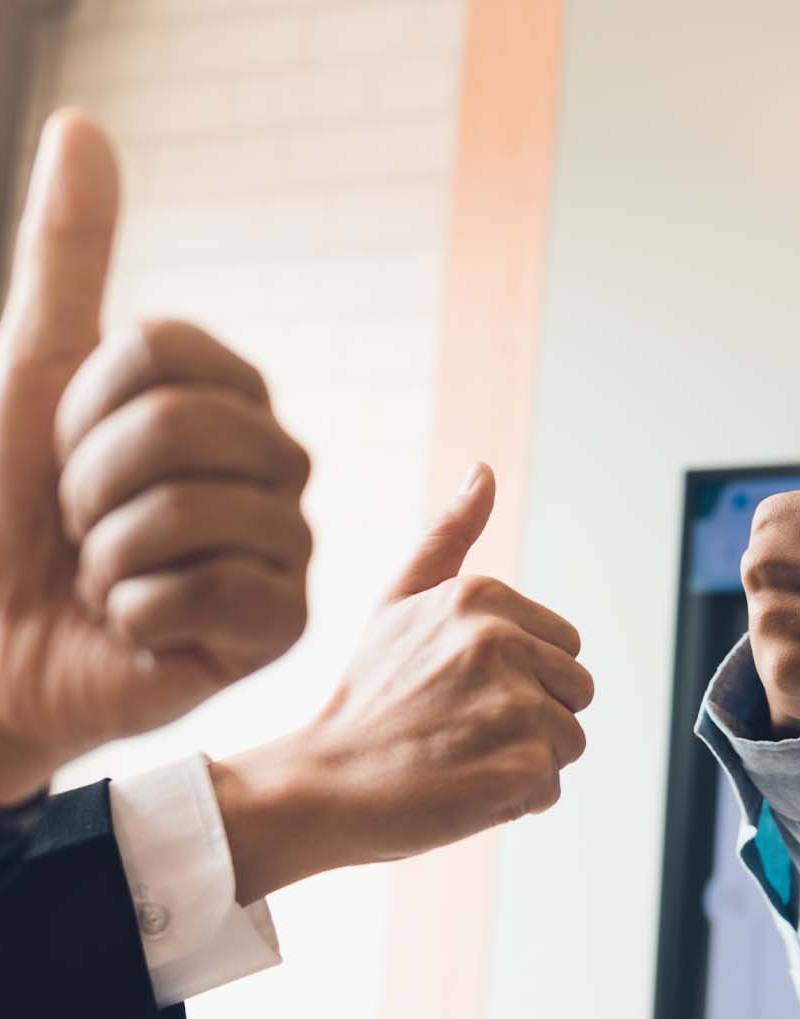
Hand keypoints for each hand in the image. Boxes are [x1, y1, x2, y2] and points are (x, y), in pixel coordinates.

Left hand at [0, 112, 310, 801]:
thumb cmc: (6, 518)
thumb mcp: (31, 375)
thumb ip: (71, 255)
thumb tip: (84, 125)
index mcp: (226, 399)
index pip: (163, 350)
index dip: (83, 404)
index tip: (63, 450)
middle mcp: (272, 465)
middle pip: (182, 426)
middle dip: (87, 484)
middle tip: (78, 526)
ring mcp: (287, 545)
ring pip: (196, 510)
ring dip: (107, 555)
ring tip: (107, 580)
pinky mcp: (285, 624)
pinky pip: (218, 590)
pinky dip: (142, 615)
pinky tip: (138, 629)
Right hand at [212, 465, 592, 903]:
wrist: (316, 787)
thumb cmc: (364, 698)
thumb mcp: (398, 602)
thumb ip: (448, 536)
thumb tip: (483, 471)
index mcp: (482, 597)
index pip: (565, 646)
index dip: (522, 678)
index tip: (461, 691)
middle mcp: (501, 642)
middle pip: (576, 690)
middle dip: (531, 717)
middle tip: (458, 728)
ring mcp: (513, 705)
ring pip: (568, 740)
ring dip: (524, 760)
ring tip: (458, 757)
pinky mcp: (521, 766)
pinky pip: (550, 787)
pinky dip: (513, 800)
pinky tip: (460, 788)